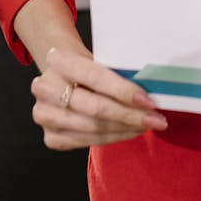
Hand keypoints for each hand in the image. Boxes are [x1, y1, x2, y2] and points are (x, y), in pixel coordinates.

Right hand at [31, 44, 167, 150]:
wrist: (62, 75)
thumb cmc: (87, 66)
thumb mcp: (98, 58)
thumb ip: (116, 73)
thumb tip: (149, 93)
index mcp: (57, 59)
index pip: (95, 77)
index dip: (124, 91)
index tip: (149, 101)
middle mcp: (45, 87)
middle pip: (95, 108)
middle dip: (130, 115)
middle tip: (156, 119)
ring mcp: (45, 115)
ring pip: (94, 128)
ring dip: (126, 129)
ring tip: (147, 126)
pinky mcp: (51, 137)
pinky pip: (88, 142)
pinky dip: (113, 137)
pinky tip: (130, 131)